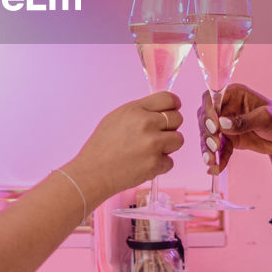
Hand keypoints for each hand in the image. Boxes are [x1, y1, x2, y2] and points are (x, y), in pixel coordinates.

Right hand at [68, 92, 183, 199]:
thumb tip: (161, 111)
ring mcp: (152, 144)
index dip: (174, 105)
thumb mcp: (117, 117)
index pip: (169, 98)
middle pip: (177, 118)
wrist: (92, 172)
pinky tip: (143, 165)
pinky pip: (170, 162)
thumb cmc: (102, 146)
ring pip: (178, 140)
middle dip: (170, 128)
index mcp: (136, 109)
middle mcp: (146, 123)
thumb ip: (140, 112)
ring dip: (168, 147)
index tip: (173, 110)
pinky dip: (160, 165)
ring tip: (150, 151)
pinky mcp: (155, 163)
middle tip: (157, 136)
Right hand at [199, 84, 271, 174]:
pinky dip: (216, 159)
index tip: (214, 127)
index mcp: (235, 94)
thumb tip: (222, 123)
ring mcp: (225, 124)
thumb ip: (244, 121)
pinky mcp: (228, 139)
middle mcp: (226, 107)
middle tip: (215, 146)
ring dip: (208, 148)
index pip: (212, 99)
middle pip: (206, 118)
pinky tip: (215, 168)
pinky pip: (218, 149)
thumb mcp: (265, 118)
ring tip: (211, 161)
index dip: (209, 111)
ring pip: (209, 135)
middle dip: (207, 133)